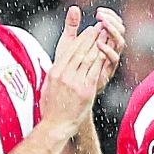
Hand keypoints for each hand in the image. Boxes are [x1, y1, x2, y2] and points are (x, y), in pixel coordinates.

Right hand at [40, 7, 120, 129]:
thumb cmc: (51, 108)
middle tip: (99, 28)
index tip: (88, 31)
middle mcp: (64, 75)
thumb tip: (56, 65)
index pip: (69, 50)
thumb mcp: (47, 86)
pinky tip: (106, 52)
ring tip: (104, 36)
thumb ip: (53, 74)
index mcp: (54, 72)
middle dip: (90, 37)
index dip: (80, 39)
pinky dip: (101, 60)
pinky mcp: (85, 90)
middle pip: (79, 51)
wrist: (56, 125)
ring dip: (97, 45)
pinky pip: (95, 71)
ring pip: (88, 58)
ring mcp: (75, 82)